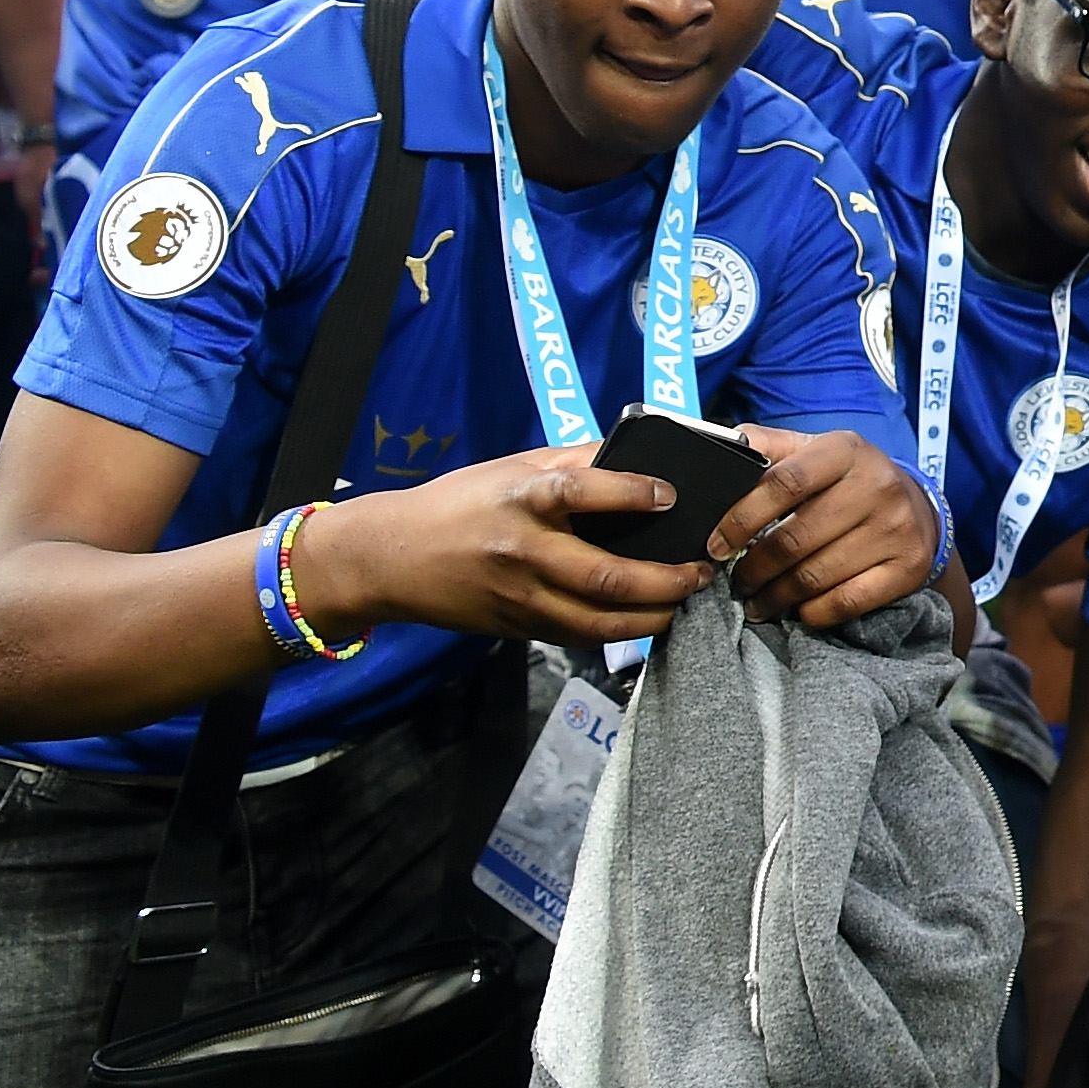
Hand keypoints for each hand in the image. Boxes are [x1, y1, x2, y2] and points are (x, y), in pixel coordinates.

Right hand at [296, 442, 708, 645]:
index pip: (580, 492)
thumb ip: (573, 462)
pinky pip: (578, 635)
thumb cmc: (458, 503)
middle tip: (700, 571)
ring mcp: (520, 596)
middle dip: (664, 580)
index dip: (631, 492)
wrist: (388, 558)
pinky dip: (619, 632)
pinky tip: (649, 619)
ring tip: (685, 601)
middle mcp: (522, 551)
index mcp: (519, 500)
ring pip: (598, 621)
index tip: (671, 495)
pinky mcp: (517, 626)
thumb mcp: (511, 468)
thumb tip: (637, 451)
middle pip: (604, 576)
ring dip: (652, 616)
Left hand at [717, 426, 947, 625]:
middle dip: (754, 568)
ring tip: (757, 601)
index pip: (785, 483)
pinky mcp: (907, 567)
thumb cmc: (849, 480)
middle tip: (737, 582)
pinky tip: (798, 610)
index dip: (742, 518)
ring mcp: (896, 528)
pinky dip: (812, 612)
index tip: (718, 544)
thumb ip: (769, 446)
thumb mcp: (814, 451)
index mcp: (846, 451)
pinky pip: (846, 601)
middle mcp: (877, 486)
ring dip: (775, 596)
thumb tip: (723, 445)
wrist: (919, 509)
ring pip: (815, 576)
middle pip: (795, 539)